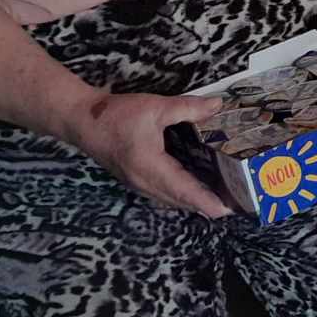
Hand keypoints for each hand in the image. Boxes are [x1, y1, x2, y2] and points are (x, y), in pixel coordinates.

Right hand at [66, 89, 230, 217]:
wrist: (81, 121)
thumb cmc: (114, 115)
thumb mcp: (154, 107)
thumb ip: (187, 108)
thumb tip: (217, 106)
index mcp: (151, 168)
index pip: (185, 191)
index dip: (207, 202)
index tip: (228, 210)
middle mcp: (145, 183)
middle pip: (181, 200)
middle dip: (207, 203)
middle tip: (235, 201)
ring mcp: (138, 184)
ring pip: (171, 199)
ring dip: (194, 200)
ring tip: (220, 196)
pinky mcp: (135, 180)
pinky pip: (163, 193)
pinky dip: (181, 193)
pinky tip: (194, 185)